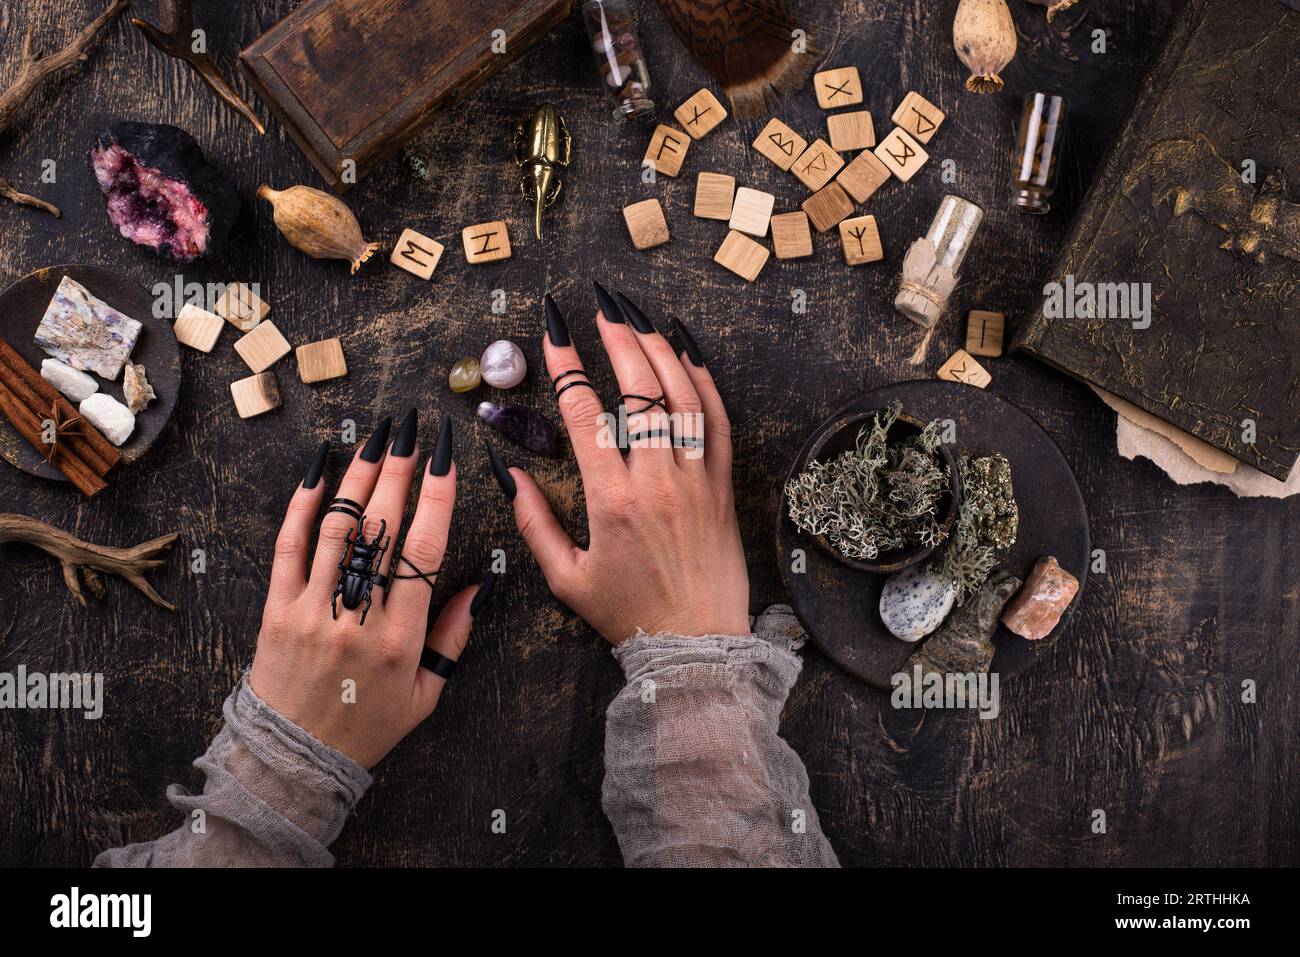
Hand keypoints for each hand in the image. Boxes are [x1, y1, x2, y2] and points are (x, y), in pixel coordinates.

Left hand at [250, 412, 491, 767]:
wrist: (293, 758)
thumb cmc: (368, 726)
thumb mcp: (426, 694)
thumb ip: (451, 638)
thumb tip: (475, 586)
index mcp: (401, 640)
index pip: (424, 551)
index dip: (437, 496)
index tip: (446, 456)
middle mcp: (356, 619)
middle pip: (382, 529)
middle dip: (399, 470)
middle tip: (412, 430)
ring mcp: (312, 611)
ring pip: (338, 529)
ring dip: (358, 477)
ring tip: (376, 439)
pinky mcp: (276, 610)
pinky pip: (289, 548)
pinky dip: (302, 505)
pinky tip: (317, 470)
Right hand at [493, 285, 748, 645]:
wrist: (698, 642)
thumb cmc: (629, 613)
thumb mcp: (566, 578)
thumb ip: (533, 523)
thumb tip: (509, 473)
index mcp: (613, 502)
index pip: (585, 415)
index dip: (567, 366)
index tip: (554, 333)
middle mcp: (658, 481)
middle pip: (640, 391)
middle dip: (617, 340)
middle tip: (600, 308)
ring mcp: (697, 479)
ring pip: (682, 396)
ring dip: (658, 348)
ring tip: (636, 317)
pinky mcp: (723, 484)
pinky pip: (718, 419)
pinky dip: (703, 379)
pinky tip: (685, 350)